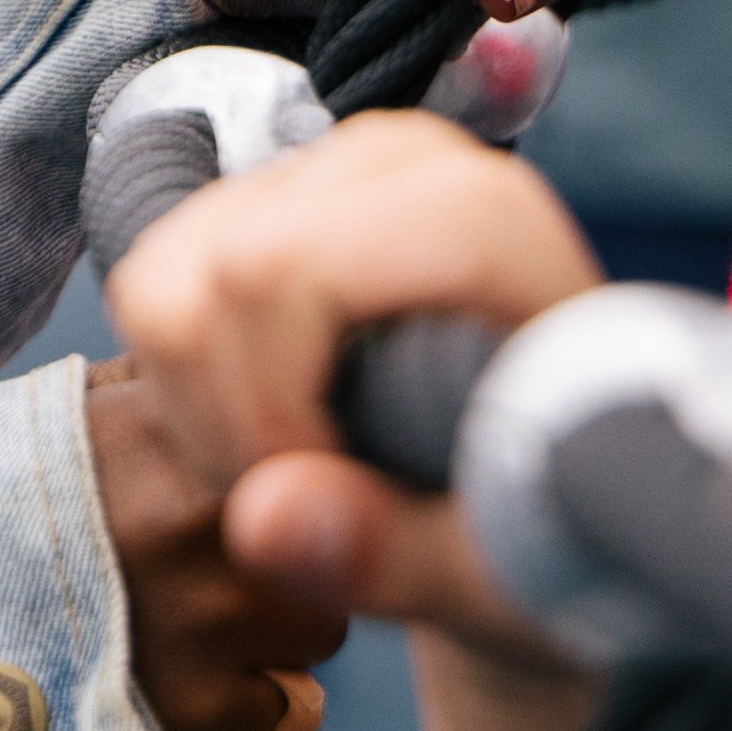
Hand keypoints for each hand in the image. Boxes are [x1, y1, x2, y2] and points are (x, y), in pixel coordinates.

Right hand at [82, 357, 347, 730]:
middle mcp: (195, 524)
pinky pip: (292, 713)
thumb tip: (277, 356)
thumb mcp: (87, 401)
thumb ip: (182, 380)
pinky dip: (251, 705)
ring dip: (272, 628)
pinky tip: (183, 680)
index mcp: (175, 432)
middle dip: (283, 547)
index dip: (299, 464)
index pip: (319, 445)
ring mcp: (199, 627)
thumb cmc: (7, 496)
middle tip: (202, 560)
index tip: (266, 481)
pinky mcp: (195, 719)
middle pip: (325, 532)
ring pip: (317, 627)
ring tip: (185, 618)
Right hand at [103, 114, 600, 673]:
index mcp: (473, 218)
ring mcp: (322, 170)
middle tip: (311, 502)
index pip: (265, 274)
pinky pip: (155, 282)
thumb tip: (263, 519)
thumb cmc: (565, 514)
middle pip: (197, 279)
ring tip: (298, 472)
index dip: (262, 411)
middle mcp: (391, 163)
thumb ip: (395, 552)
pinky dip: (188, 381)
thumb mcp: (506, 567)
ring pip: (158, 280)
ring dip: (197, 406)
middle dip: (221, 420)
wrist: (576, 466)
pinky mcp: (273, 196)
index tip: (331, 502)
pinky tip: (275, 429)